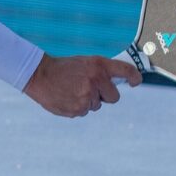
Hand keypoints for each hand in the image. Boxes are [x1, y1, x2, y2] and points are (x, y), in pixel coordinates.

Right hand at [23, 54, 142, 116]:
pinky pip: (84, 112)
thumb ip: (101, 72)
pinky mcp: (78, 109)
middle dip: (105, 95)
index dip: (134, 77)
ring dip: (88, 100)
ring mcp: (87, 97)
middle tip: (91, 88)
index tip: (135, 82)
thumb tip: (115, 85)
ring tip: (72, 90)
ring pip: (96, 105)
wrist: (40, 75)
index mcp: (99, 66)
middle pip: (114, 97)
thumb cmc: (64, 68)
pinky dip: (77, 106)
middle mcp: (96, 81)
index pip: (125, 71)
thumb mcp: (85, 63)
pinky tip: (67, 97)